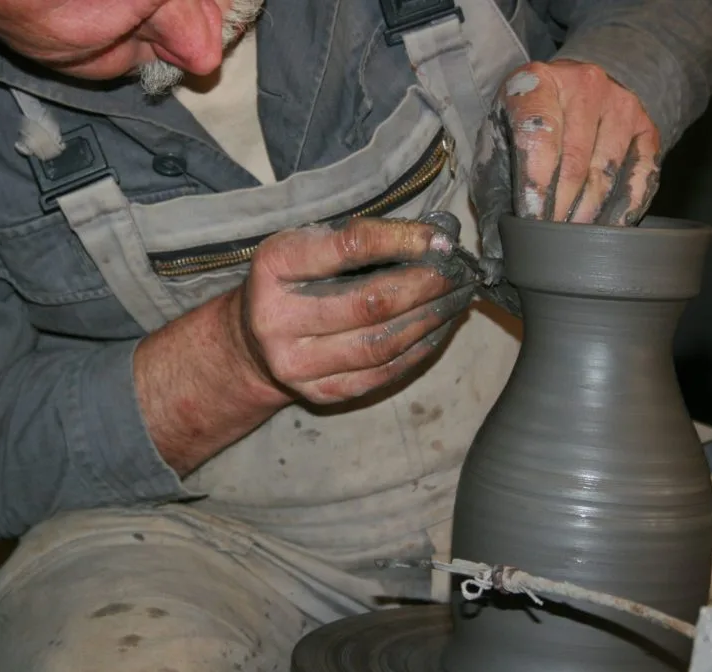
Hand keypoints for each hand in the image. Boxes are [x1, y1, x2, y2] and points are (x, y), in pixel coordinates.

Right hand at [229, 218, 475, 404]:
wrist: (253, 340)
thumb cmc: (291, 280)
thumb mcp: (308, 243)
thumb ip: (359, 238)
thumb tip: (433, 240)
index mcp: (274, 267)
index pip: (348, 249)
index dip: (401, 242)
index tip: (440, 240)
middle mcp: (279, 319)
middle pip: (370, 304)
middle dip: (425, 287)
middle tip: (458, 274)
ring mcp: (297, 363)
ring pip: (381, 344)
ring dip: (429, 320)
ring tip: (456, 299)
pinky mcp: (320, 392)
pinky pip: (382, 373)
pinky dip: (418, 350)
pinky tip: (437, 330)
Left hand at [471, 60, 661, 281]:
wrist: (572, 91)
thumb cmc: (527, 124)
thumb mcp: (499, 140)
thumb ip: (494, 184)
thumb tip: (496, 247)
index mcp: (538, 82)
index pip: (538, 136)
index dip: (535, 185)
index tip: (529, 221)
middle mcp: (585, 85)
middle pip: (574, 160)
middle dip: (559, 207)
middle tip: (548, 238)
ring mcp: (621, 104)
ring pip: (606, 170)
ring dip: (588, 212)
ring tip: (572, 237)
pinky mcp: (646, 125)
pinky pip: (640, 174)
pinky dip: (623, 207)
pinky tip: (607, 228)